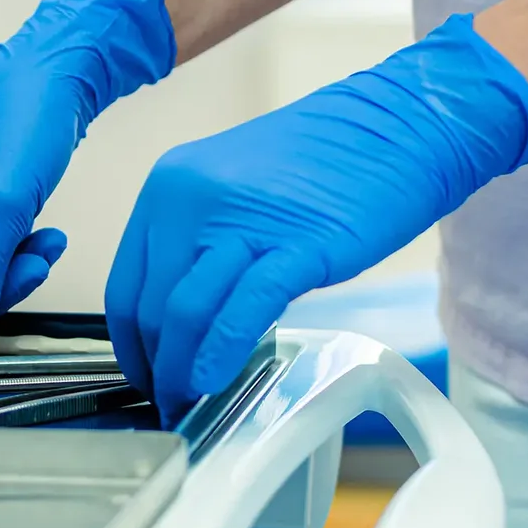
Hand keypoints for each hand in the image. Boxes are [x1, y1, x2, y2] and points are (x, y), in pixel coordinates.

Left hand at [108, 14, 527, 422]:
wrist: (402, 124)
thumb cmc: (326, 164)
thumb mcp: (236, 196)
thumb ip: (201, 249)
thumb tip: (182, 323)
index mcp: (168, 188)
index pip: (125, 287)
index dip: (131, 347)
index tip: (148, 377)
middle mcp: (189, 200)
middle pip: (148, 309)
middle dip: (156, 369)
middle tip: (172, 403)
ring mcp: (242, 220)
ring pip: (181, 313)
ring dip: (181, 372)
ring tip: (193, 403)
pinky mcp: (297, 244)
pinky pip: (241, 307)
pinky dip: (220, 351)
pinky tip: (216, 380)